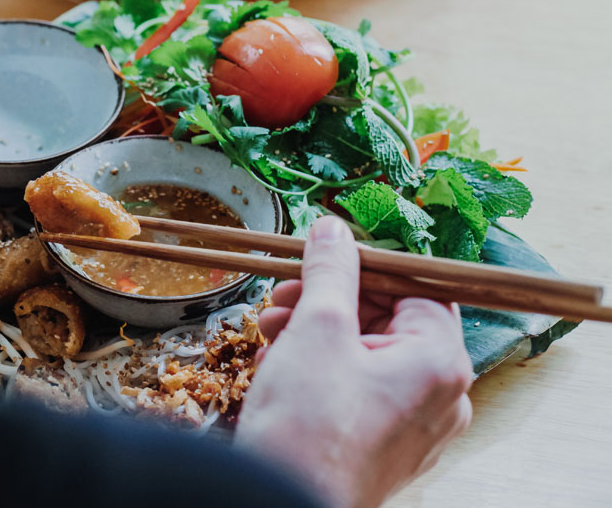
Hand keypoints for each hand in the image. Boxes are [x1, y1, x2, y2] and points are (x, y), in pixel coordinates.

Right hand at [235, 216, 472, 507]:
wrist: (278, 505)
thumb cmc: (309, 425)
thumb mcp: (316, 326)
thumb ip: (330, 271)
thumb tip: (334, 232)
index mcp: (440, 362)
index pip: (417, 287)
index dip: (365, 267)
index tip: (323, 257)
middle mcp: (440, 398)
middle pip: (389, 322)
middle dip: (330, 302)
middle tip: (282, 295)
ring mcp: (413, 428)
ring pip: (368, 356)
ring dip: (318, 334)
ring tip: (270, 332)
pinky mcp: (382, 448)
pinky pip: (359, 391)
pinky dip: (322, 371)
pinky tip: (280, 366)